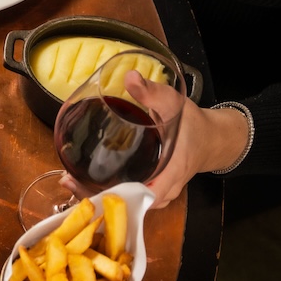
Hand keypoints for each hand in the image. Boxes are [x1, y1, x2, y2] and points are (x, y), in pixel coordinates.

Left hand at [61, 72, 250, 208]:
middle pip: (125, 204)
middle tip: (67, 179)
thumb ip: (153, 93)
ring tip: (70, 180)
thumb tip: (130, 77)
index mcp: (169, 176)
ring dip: (98, 194)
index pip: (136, 197)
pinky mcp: (152, 190)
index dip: (109, 194)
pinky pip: (128, 197)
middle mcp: (162, 192)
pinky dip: (107, 191)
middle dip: (95, 194)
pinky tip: (86, 180)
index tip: (83, 183)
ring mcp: (157, 194)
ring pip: (125, 203)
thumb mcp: (175, 105)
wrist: (213, 139)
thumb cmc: (194, 125)